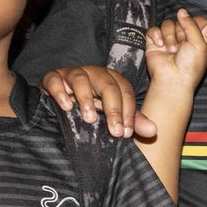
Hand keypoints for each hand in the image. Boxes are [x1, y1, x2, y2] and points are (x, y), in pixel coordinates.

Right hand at [41, 66, 156, 138]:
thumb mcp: (111, 116)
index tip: (126, 133)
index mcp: (111, 80)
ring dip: (86, 99)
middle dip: (113, 109)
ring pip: (81, 79)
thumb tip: (153, 130)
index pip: (125, 91)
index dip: (128, 111)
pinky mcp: (53, 77)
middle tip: (114, 131)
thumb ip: (132, 121)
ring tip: (89, 119)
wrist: (57, 104)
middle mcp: (94, 73)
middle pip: (107, 84)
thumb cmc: (89, 109)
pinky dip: (60, 92)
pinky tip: (66, 107)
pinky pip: (55, 80)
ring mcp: (72, 74)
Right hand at [144, 8, 206, 93]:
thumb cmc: (190, 66)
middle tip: (181, 47)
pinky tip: (159, 45)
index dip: (195, 22)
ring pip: (167, 24)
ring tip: (171, 50)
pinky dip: (156, 35)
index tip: (193, 30)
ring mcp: (168, 41)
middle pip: (182, 21)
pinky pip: (153, 30)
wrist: (172, 80)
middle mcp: (184, 39)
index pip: (199, 21)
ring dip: (169, 36)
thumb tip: (181, 11)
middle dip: (181, 32)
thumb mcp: (199, 44)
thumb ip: (192, 25)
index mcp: (199, 40)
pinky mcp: (154, 43)